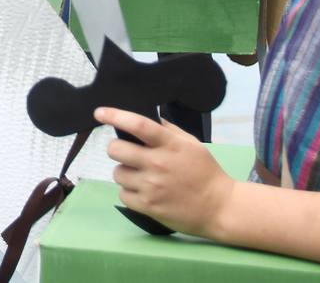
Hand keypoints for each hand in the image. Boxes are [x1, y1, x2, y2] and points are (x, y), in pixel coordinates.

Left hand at [96, 106, 234, 237]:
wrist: (220, 207)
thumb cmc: (206, 172)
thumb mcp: (192, 144)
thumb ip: (169, 130)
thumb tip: (149, 118)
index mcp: (170, 145)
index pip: (138, 125)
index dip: (115, 116)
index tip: (99, 113)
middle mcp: (157, 163)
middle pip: (116, 149)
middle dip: (116, 149)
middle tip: (127, 153)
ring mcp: (151, 186)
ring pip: (117, 173)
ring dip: (125, 172)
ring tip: (140, 175)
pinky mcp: (148, 206)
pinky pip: (123, 194)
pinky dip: (129, 192)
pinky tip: (143, 191)